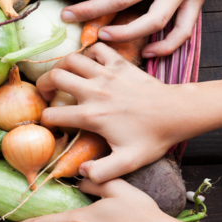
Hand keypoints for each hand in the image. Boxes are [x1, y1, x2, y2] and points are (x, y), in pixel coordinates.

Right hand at [36, 44, 183, 182]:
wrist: (178, 113)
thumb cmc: (153, 138)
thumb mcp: (128, 162)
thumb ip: (103, 172)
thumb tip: (81, 173)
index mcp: (92, 116)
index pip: (52, 115)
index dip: (46, 121)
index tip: (51, 124)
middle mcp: (94, 91)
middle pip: (54, 76)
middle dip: (43, 85)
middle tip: (47, 94)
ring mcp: (107, 74)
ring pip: (71, 58)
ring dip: (62, 66)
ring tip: (63, 77)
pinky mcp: (120, 63)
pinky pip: (97, 48)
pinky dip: (89, 53)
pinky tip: (90, 66)